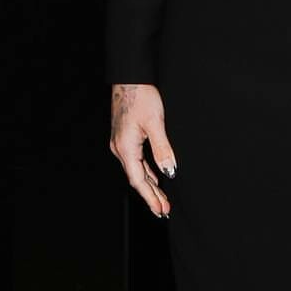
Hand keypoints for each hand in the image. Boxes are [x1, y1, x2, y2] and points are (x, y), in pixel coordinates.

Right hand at [110, 82, 176, 219]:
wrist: (129, 79)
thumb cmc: (141, 97)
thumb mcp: (156, 123)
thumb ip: (163, 149)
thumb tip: (170, 171)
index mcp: (126, 148)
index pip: (139, 180)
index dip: (151, 197)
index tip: (161, 210)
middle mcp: (120, 149)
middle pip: (137, 179)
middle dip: (151, 195)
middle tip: (164, 211)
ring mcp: (121, 144)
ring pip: (137, 171)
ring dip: (150, 185)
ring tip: (162, 200)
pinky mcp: (125, 138)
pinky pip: (136, 161)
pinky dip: (146, 172)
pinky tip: (155, 177)